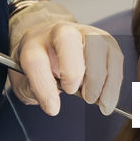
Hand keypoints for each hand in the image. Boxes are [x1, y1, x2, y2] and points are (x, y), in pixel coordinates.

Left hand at [8, 0, 122, 116]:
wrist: (50, 42)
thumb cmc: (40, 65)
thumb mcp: (25, 81)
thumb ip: (33, 91)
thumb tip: (53, 104)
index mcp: (32, 44)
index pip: (35, 61)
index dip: (44, 87)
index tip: (53, 109)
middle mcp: (57, 31)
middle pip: (66, 38)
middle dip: (73, 70)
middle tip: (77, 96)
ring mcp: (83, 32)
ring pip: (97, 44)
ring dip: (99, 77)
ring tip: (96, 101)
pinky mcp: (104, 39)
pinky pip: (114, 56)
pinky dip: (114, 81)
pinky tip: (107, 99)